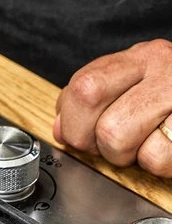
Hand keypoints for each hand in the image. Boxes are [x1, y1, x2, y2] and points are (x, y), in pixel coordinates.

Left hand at [54, 39, 171, 174]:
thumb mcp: (143, 84)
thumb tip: (62, 126)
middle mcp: (164, 70)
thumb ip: (101, 98)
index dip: (72, 119)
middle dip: (97, 142)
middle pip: (96, 110)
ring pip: (120, 138)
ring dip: (130, 156)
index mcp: (142, 58)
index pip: (83, 85)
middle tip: (116, 147)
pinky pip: (159, 157)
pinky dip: (161, 165)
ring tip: (149, 147)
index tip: (77, 135)